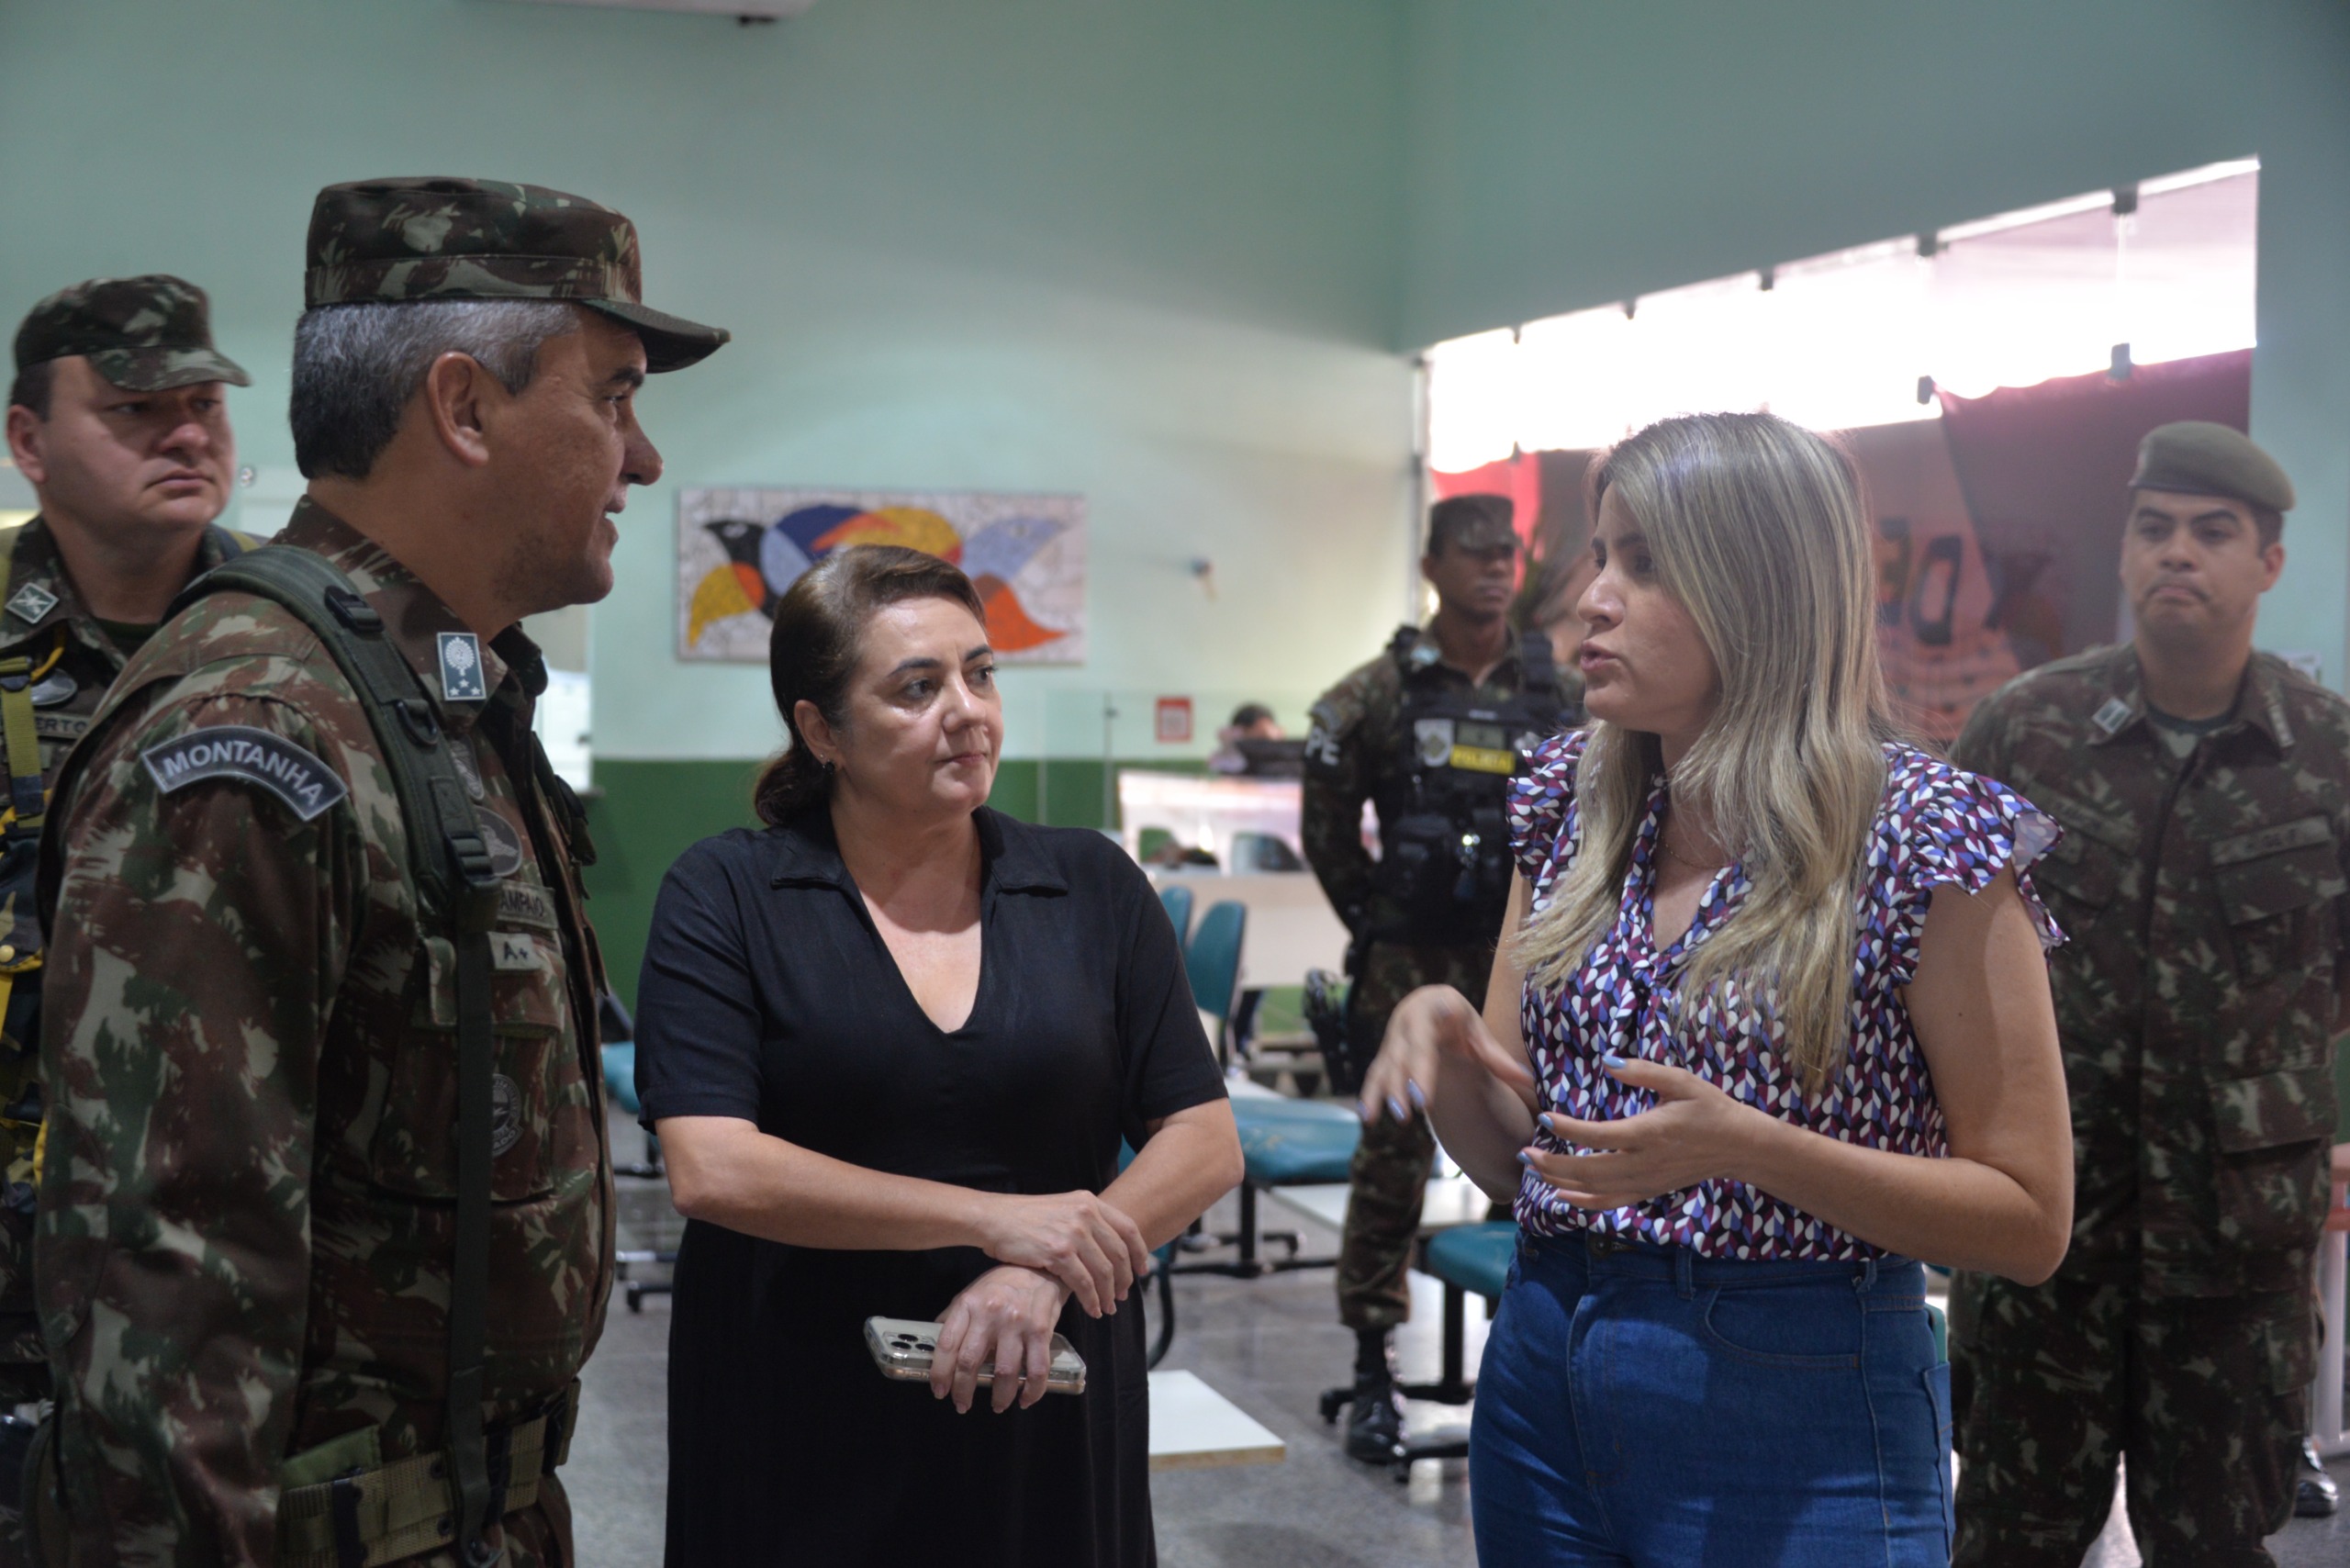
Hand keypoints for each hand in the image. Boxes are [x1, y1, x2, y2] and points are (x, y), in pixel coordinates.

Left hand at [930, 1265, 1070, 1413]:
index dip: (940, 1373)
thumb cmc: (1003, 1283)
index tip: (940, 1391)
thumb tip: (936, 1344)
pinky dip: (1031, 1391)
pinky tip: (1025, 1399)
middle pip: (970, 1362)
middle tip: (962, 1405)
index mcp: (969, 1304)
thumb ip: (955, 1317)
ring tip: (998, 1405)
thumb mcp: (972, 1293)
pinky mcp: (1041, 1331)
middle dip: (963, 1391)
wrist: (1041, 1266)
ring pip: (1004, 1372)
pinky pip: (1036, 1370)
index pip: (947, 1344)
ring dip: (1000, 1397)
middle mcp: (990, 1313)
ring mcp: (1017, 1323)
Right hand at [975, 1191, 1149, 1318]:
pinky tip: (1091, 1308)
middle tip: (1122, 1296)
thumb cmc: (1025, 1218)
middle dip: (1124, 1279)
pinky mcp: (1058, 1252)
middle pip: (1119, 1253)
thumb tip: (1108, 1247)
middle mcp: (1085, 1214)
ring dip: (1108, 1294)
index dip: (1140, 1252)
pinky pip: (1084, 1283)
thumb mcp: (1062, 1208)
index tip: (1142, 1270)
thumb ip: (1086, 1221)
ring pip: (1104, 1272)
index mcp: (1089, 1202)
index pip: (1128, 1228)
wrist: (994, 1218)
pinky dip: (1091, 1299)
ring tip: (1107, 1308)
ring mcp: (1073, 1233)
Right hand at [1358, 984, 1537, 1125]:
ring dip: (1384, 1092)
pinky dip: (1370, 1094)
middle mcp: (1406, 1019)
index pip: (1426, 1039)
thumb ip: (1498, 1058)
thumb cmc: (1461, 1021)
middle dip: (1404, 1083)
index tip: (1424, 1095)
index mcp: (1431, 1006)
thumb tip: (1528, 1080)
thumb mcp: (1479, 1033)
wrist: (1432, 1004)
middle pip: (1403, 1055)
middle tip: (1410, 1110)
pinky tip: (1366, 1117)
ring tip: (1387, 1117)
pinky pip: (1375, 1074)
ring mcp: (1393, 1037)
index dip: (1422, 1066)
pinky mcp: (1385, 1054)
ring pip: (1386, 1066)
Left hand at [1523, 1053, 1764, 1208]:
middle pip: (1588, 1170)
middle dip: (1552, 1165)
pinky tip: (1561, 1196)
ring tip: (1532, 1170)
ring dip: (1560, 1183)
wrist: (1738, 1146)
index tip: (1544, 1117)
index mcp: (1649, 1134)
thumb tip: (1609, 1062)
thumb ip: (1644, 1072)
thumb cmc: (1709, 1107)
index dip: (1568, 1129)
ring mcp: (1646, 1182)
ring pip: (1595, 1190)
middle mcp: (1644, 1163)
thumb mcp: (1681, 1081)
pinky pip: (1611, 1203)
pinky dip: (1583, 1203)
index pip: (1599, 1136)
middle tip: (1523, 1153)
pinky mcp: (1648, 1191)